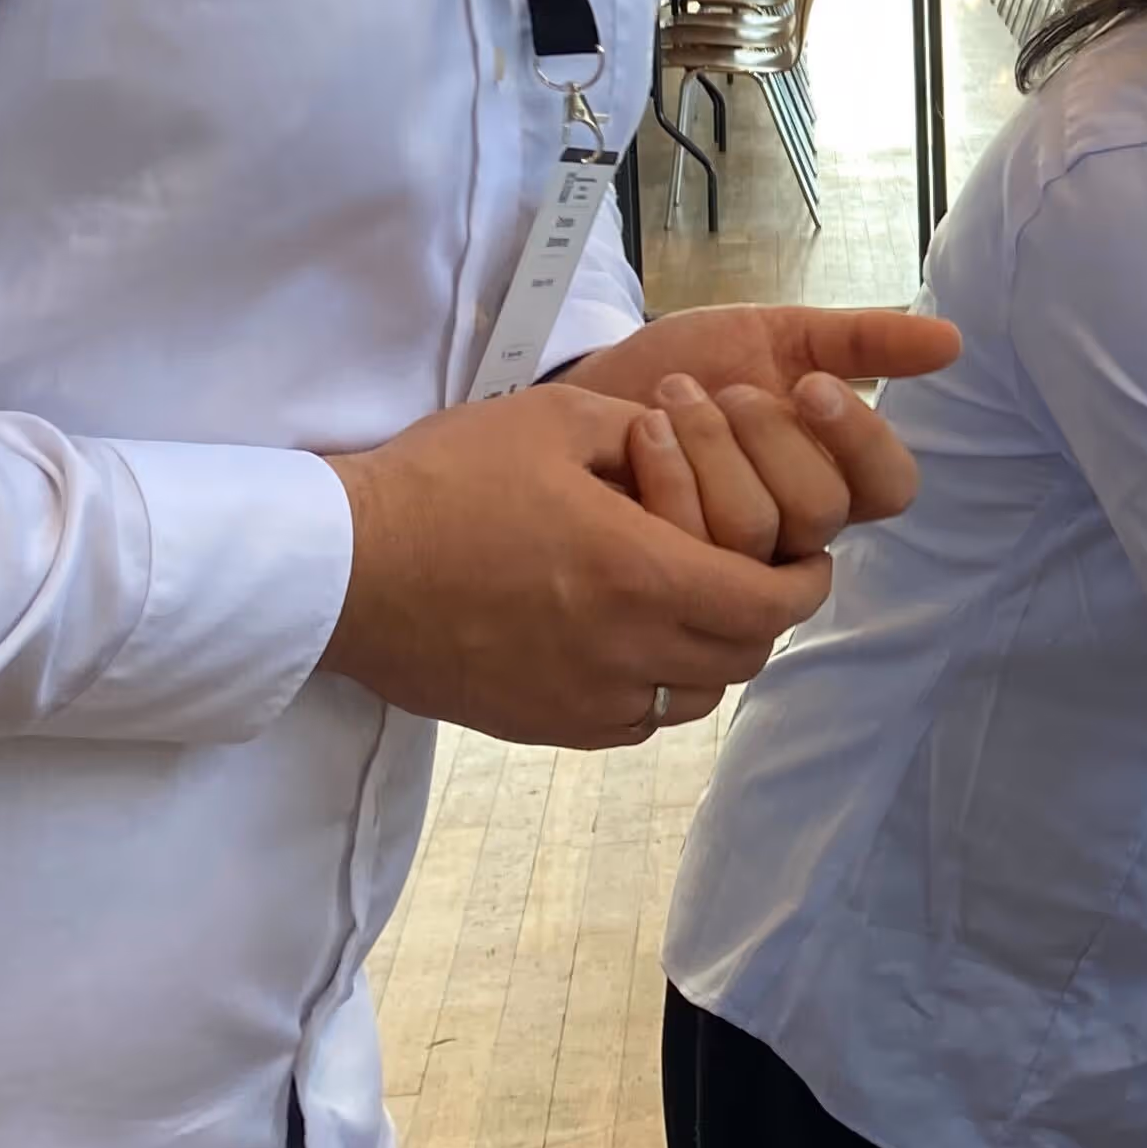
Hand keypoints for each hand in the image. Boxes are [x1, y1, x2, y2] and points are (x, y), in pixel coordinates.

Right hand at [318, 383, 839, 747]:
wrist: (341, 568)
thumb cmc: (443, 483)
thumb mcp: (558, 423)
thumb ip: (645, 434)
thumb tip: (696, 448)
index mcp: (640, 574)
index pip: (769, 605)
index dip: (803, 582)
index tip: (804, 558)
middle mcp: (624, 651)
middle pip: (745, 657)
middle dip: (767, 616)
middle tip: (759, 575)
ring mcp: (582, 700)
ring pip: (695, 698)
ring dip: (714, 656)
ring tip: (698, 607)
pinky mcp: (543, 724)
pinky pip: (636, 722)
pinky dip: (656, 688)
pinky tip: (635, 643)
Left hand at [563, 304, 959, 561]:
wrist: (593, 385)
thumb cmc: (691, 366)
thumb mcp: (778, 337)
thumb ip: (861, 340)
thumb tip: (953, 342)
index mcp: (836, 477)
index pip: (892, 487)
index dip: (861, 441)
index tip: (811, 386)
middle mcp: (797, 533)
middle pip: (823, 511)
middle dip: (772, 439)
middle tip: (731, 393)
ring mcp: (737, 561)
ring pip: (759, 532)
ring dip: (714, 450)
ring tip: (675, 398)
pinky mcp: (674, 576)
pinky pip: (693, 551)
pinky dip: (668, 475)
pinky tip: (642, 431)